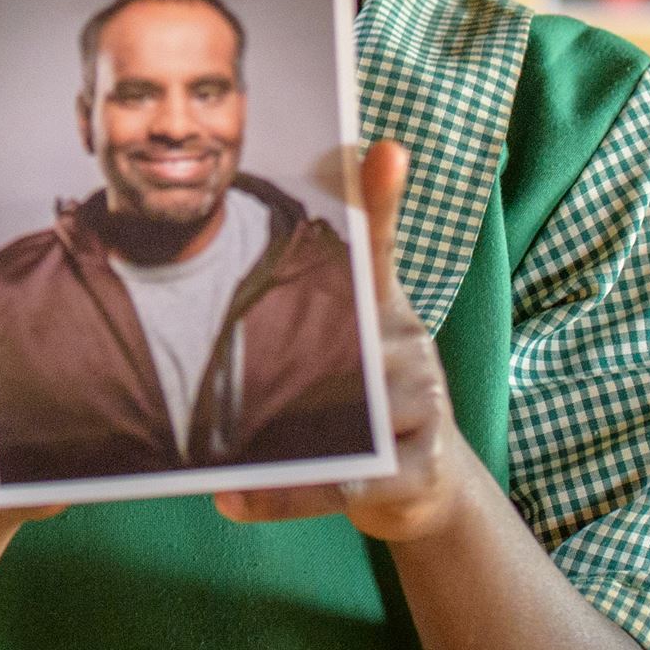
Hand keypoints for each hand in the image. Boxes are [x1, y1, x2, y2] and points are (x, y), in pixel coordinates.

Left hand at [216, 142, 474, 541]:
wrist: (419, 485)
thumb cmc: (363, 401)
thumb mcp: (340, 346)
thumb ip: (305, 305)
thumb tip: (262, 251)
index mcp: (384, 311)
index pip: (381, 246)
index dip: (381, 198)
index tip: (385, 147)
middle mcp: (412, 347)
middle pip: (344, 345)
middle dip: (292, 373)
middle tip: (241, 390)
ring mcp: (426, 406)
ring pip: (343, 418)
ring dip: (279, 449)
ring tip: (223, 469)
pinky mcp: (423, 468)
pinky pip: (349, 479)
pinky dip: (289, 495)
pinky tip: (237, 502)